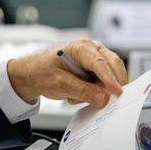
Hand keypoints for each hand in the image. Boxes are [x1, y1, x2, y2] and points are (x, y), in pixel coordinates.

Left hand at [6, 39, 126, 107]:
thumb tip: (103, 97)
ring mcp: (95, 58)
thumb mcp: (59, 84)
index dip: (110, 78)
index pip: (100, 63)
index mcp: (80, 47)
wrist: (33, 74)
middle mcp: (91, 49)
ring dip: (100, 90)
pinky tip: (78, 95)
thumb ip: (82, 91)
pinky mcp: (95, 69)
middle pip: (112, 65)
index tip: (117, 92)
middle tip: (107, 101)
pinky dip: (96, 91)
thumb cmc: (42, 73)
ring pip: (111, 75)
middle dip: (111, 85)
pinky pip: (105, 82)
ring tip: (76, 97)